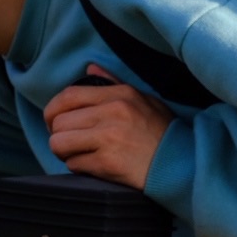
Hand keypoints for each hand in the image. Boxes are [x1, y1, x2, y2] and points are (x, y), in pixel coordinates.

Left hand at [42, 64, 174, 189]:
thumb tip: (90, 68)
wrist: (183, 165)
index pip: (68, 96)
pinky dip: (80, 167)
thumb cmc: (161, 133)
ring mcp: (110, 138)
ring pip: (59, 143)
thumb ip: (113, 84)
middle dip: (58, 135)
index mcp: (120, 95)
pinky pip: (74, 164)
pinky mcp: (108, 163)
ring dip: (65, 152)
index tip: (55, 122)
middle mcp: (113, 113)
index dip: (53, 111)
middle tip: (70, 143)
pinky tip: (96, 166)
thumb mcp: (143, 100)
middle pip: (59, 122)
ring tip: (81, 153)